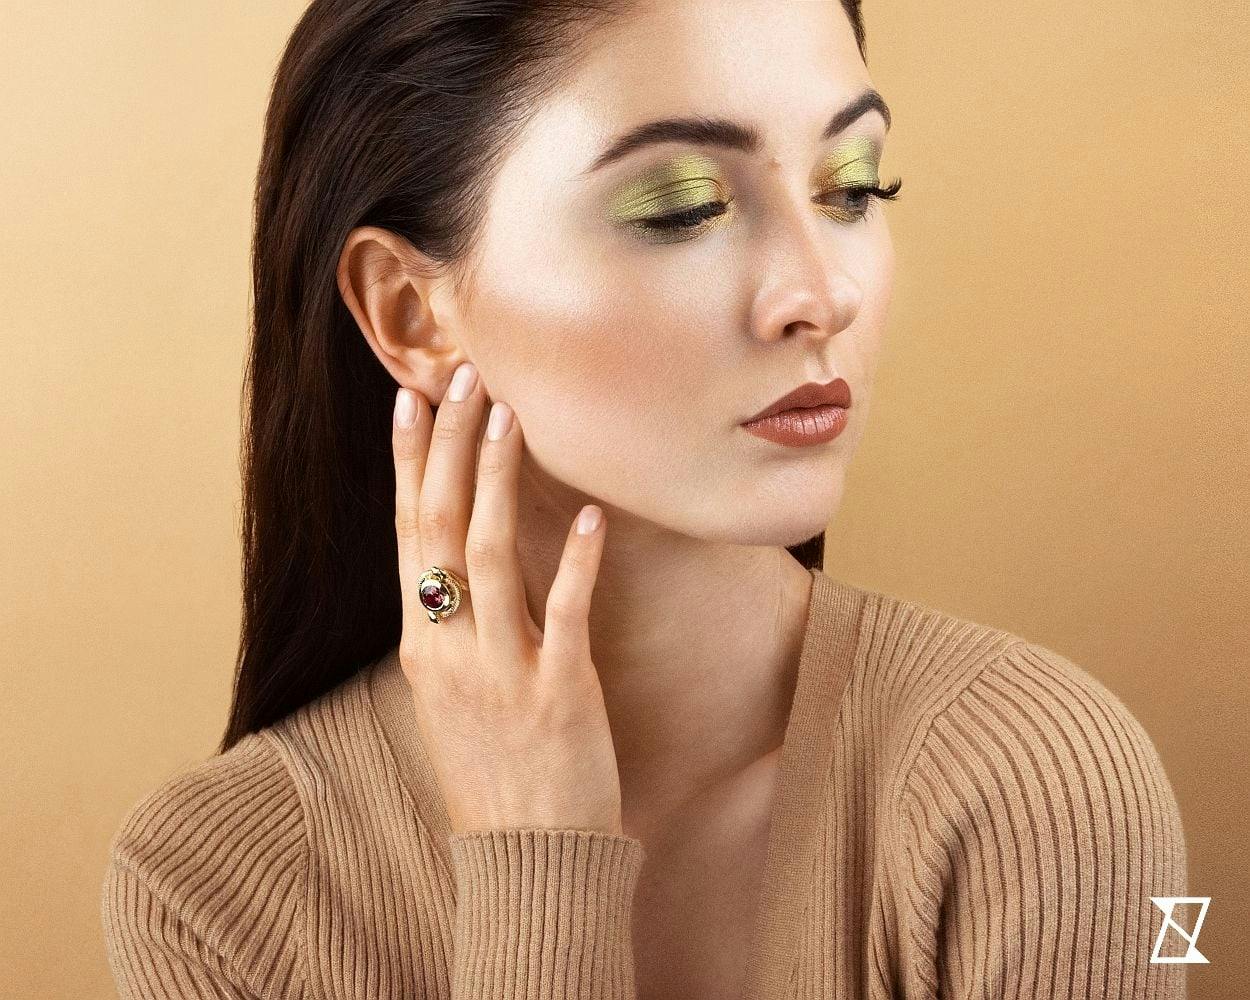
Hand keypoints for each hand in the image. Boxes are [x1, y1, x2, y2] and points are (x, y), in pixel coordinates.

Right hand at [391, 361, 624, 836]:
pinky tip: (588, 517)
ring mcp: (499, 669)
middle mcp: (449, 647)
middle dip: (447, 444)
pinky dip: (573, 563)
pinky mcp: (557, 693)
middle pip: (437, 526)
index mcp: (422, 642)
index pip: (406, 532)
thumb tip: (453, 564)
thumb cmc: (493, 772)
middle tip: (462, 375)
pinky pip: (563, 615)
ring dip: (496, 479)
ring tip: (510, 416)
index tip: (410, 399)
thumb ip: (450, 628)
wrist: (527, 859)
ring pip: (488, 556)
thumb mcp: (450, 695)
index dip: (406, 462)